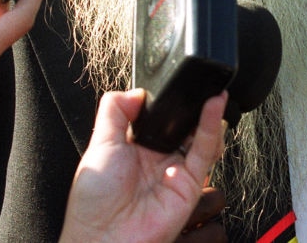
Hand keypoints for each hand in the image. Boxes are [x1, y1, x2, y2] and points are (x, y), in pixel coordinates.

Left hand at [60, 89, 226, 242]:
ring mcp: (175, 169)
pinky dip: (212, 124)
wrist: (103, 239)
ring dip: (207, 109)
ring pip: (199, 133)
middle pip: (182, 123)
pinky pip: (205, 149)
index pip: (159, 115)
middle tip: (196, 81)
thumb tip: (136, 90)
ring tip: (210, 88)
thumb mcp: (99, 144)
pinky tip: (213, 104)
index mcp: (136, 146)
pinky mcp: (190, 182)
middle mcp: (158, 156)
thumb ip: (115, 111)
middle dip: (190, 102)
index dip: (167, 99)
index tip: (174, 78)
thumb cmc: (94, 202)